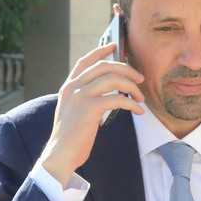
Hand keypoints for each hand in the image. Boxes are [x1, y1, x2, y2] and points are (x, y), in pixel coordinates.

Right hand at [39, 42, 143, 186]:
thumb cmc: (71, 137)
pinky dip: (131, 104)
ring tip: (140, 98)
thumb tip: (107, 89)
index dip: (101, 51)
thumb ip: (84, 97)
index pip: (85, 61)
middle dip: (126, 70)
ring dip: (132, 87)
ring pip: (113, 79)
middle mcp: (73, 87)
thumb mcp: (73, 111)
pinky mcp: (89, 108)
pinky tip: (137, 111)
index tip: (115, 46)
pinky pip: (117, 99)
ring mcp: (80, 96)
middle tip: (140, 78)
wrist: (60, 154)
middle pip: (104, 66)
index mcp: (68, 86)